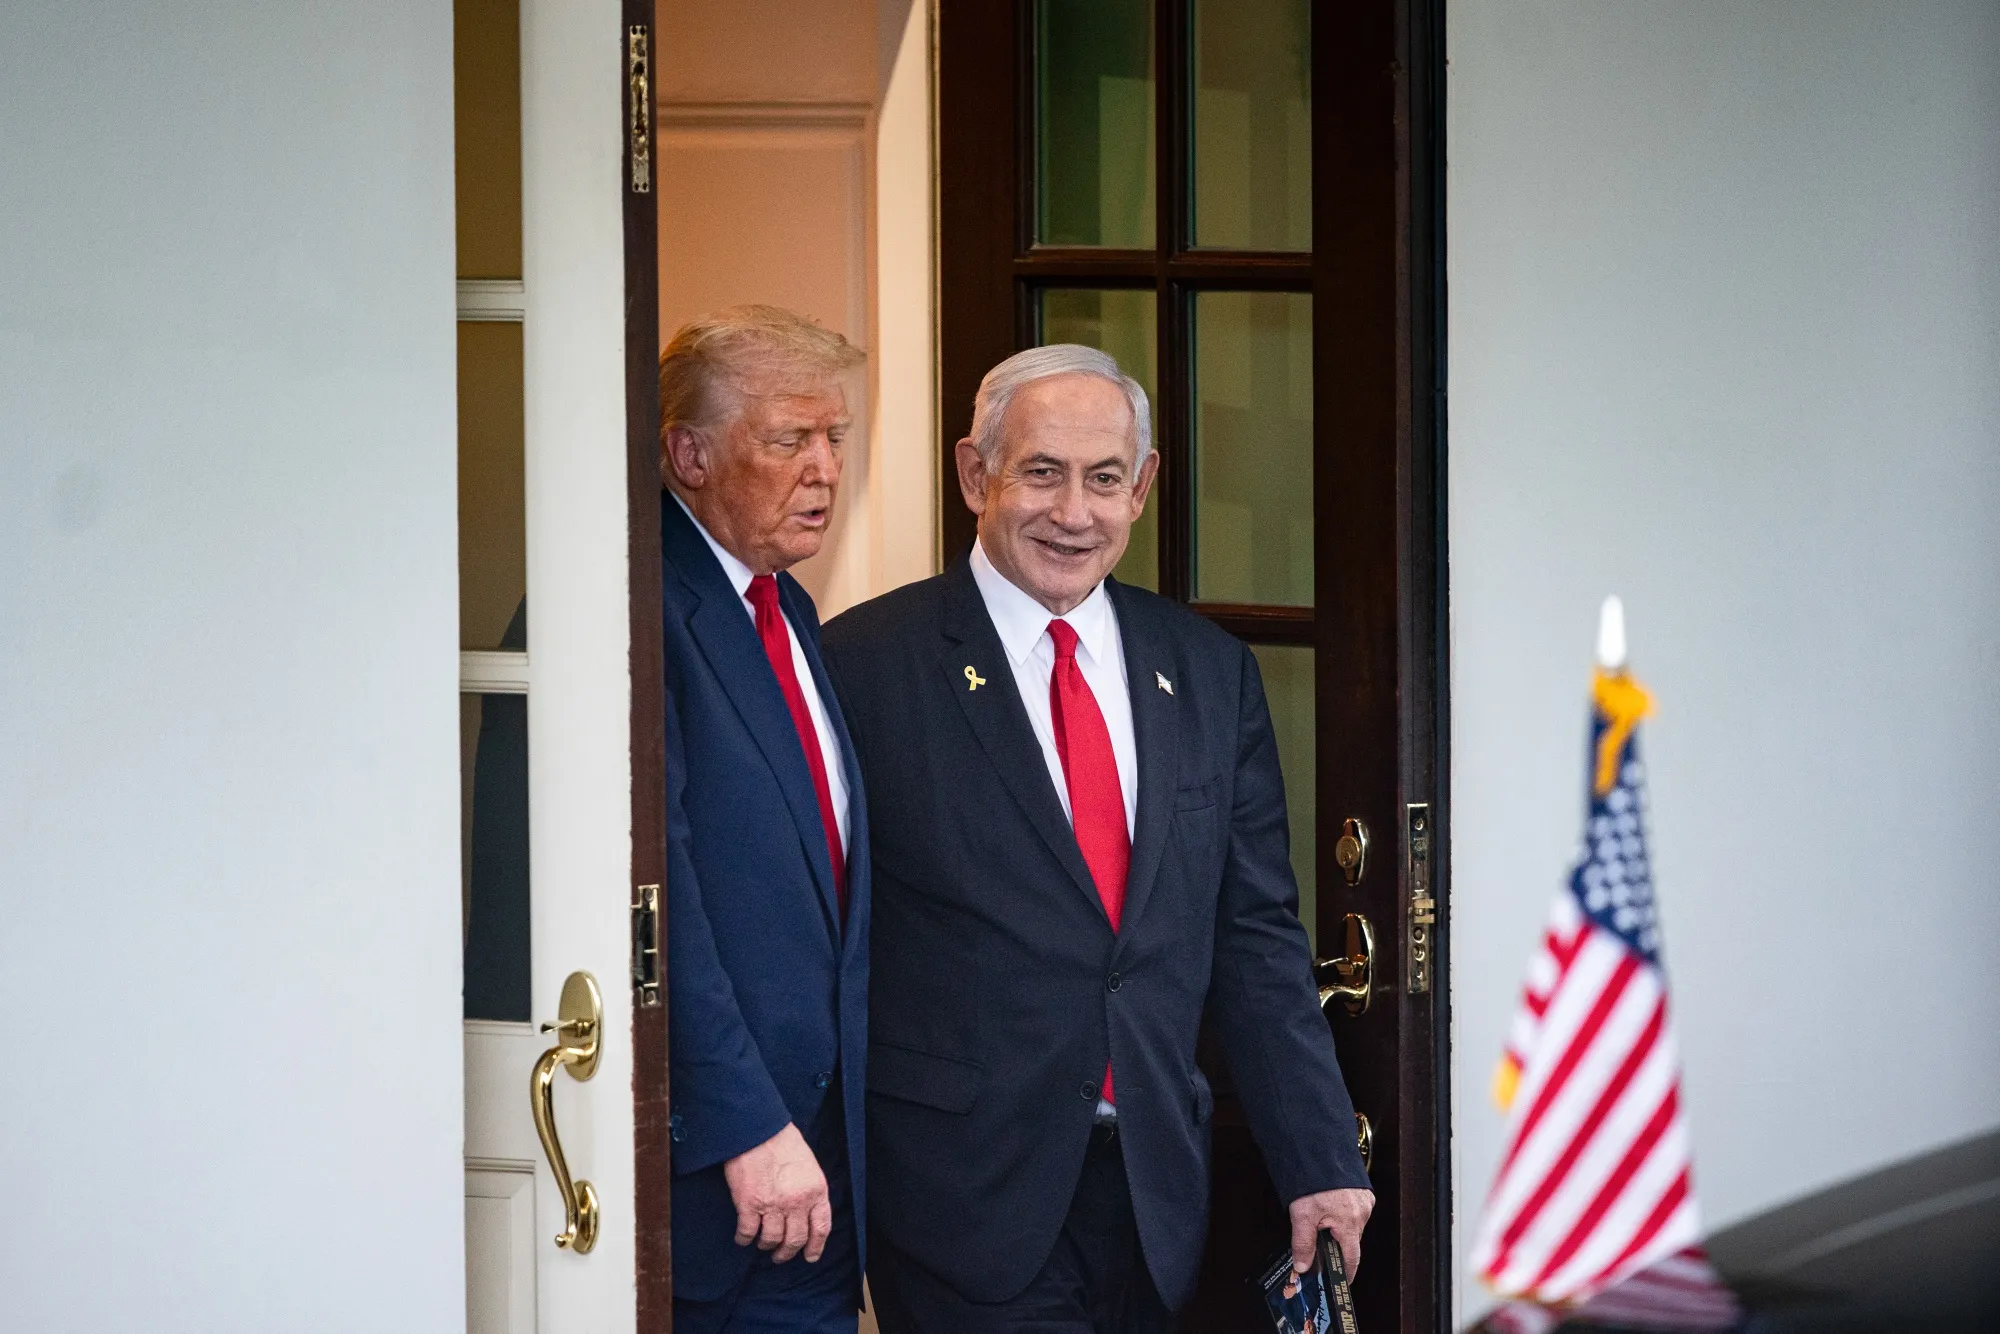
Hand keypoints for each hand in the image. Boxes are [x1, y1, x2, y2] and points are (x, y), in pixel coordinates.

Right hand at [722, 1122, 831, 1262]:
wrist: (758, 1129)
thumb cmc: (783, 1142)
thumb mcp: (809, 1166)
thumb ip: (810, 1190)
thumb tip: (806, 1212)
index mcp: (816, 1191)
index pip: (821, 1227)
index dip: (816, 1246)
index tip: (810, 1256)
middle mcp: (797, 1202)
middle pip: (796, 1239)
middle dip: (787, 1252)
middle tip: (780, 1255)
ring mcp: (773, 1205)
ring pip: (772, 1240)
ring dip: (766, 1246)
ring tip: (762, 1244)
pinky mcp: (749, 1205)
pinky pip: (748, 1232)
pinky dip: (745, 1239)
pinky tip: (743, 1238)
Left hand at [1289, 1186, 1373, 1279]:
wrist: (1319, 1149)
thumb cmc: (1314, 1179)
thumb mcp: (1302, 1214)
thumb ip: (1303, 1243)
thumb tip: (1303, 1266)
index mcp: (1350, 1223)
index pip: (1352, 1258)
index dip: (1346, 1273)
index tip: (1341, 1282)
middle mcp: (1362, 1212)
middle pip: (1350, 1241)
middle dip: (1337, 1246)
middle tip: (1319, 1248)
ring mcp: (1364, 1200)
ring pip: (1352, 1225)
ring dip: (1338, 1228)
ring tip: (1320, 1220)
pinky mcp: (1362, 1191)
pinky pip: (1354, 1209)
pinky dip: (1342, 1213)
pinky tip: (1329, 1207)